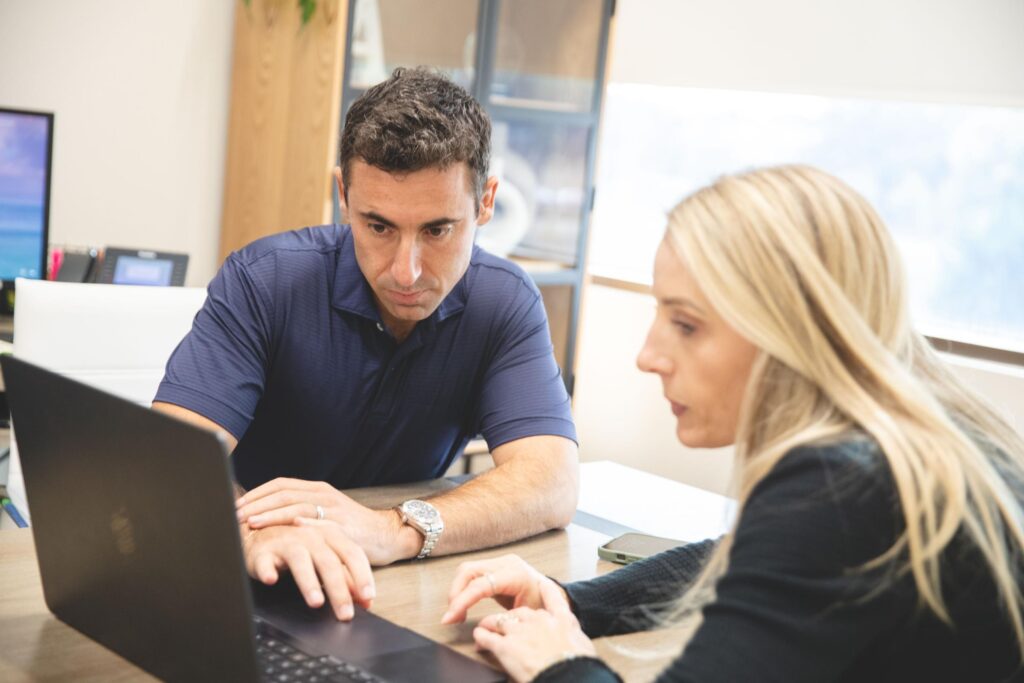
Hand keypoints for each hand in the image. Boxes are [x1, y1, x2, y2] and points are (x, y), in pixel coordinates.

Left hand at [236, 478, 416, 564]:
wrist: (387, 534)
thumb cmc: (352, 527)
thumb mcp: (326, 512)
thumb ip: (303, 511)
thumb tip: (269, 517)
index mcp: (318, 489)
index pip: (281, 484)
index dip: (258, 493)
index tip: (238, 504)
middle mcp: (324, 494)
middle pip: (284, 493)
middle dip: (258, 503)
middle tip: (236, 515)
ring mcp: (334, 509)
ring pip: (296, 505)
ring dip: (271, 514)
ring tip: (252, 523)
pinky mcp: (342, 525)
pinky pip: (317, 523)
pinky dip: (299, 525)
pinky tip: (284, 529)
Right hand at [243, 520, 374, 620]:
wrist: (261, 533)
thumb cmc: (299, 548)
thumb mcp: (326, 560)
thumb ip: (347, 579)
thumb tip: (366, 602)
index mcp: (331, 535)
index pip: (352, 554)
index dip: (362, 575)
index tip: (369, 597)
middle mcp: (311, 536)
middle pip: (329, 562)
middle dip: (339, 590)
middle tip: (345, 614)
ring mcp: (287, 542)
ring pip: (300, 560)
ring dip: (309, 582)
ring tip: (316, 602)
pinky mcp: (264, 551)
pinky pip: (266, 562)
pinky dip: (268, 571)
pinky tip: (271, 580)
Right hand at [442, 553, 568, 624]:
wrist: (555, 597)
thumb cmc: (543, 609)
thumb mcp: (524, 617)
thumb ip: (501, 622)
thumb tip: (478, 635)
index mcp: (516, 575)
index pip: (480, 584)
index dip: (461, 601)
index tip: (450, 617)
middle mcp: (507, 563)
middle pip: (468, 571)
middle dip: (455, 595)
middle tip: (451, 617)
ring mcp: (500, 562)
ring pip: (467, 570)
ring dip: (457, 591)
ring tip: (457, 613)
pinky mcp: (495, 566)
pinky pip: (472, 573)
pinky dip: (464, 588)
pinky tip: (464, 604)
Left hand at [473, 579, 596, 682]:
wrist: (568, 674)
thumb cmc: (577, 665)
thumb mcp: (583, 647)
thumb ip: (575, 639)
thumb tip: (576, 646)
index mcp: (561, 620)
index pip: (554, 599)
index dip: (546, 591)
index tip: (542, 584)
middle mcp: (539, 621)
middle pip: (520, 612)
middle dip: (512, 617)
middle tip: (507, 622)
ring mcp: (521, 631)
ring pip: (500, 621)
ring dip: (491, 625)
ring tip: (485, 628)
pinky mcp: (505, 646)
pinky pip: (488, 638)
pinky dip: (481, 637)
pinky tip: (478, 638)